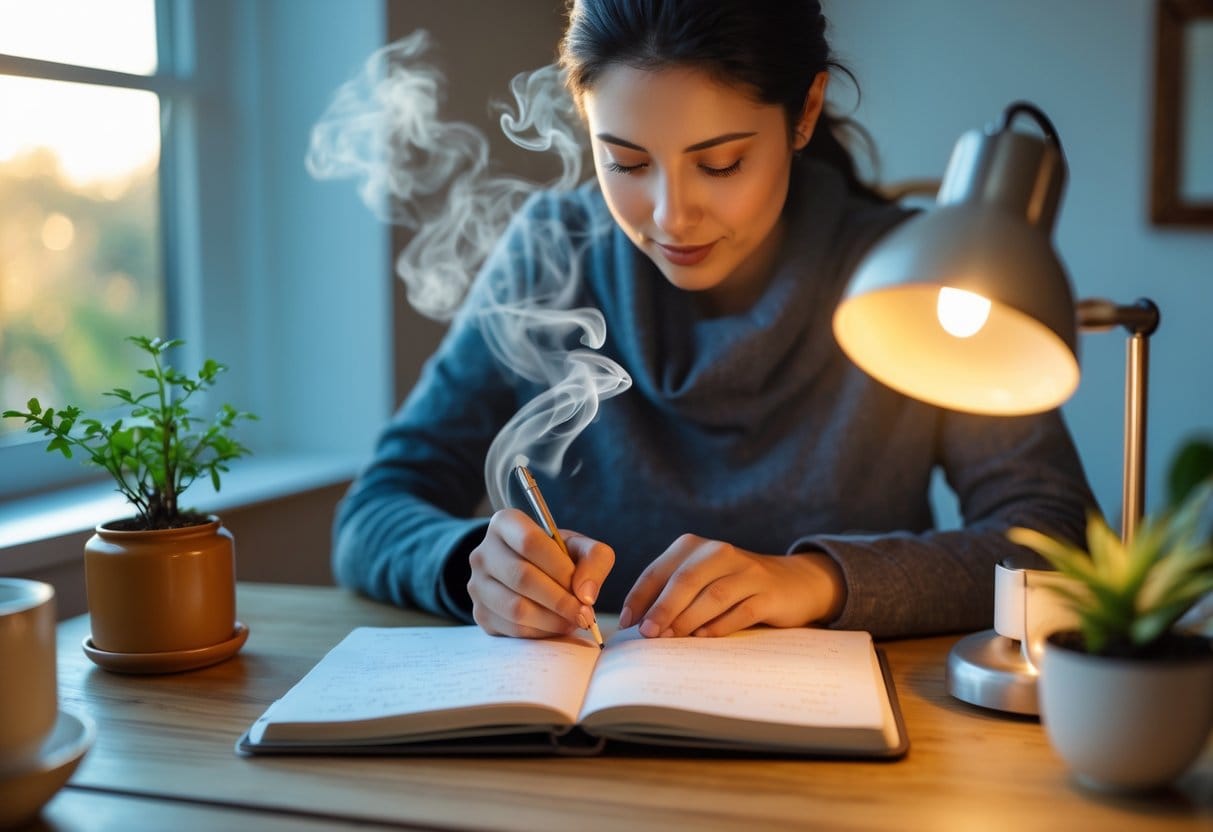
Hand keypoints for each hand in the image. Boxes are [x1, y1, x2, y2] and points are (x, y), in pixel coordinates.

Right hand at [467, 508, 614, 638]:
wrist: (529, 573)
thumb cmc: (556, 556)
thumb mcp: (580, 547)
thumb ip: (595, 560)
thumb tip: (585, 594)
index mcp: (505, 523)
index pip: (529, 542)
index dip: (560, 568)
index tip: (582, 588)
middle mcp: (483, 552)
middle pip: (522, 577)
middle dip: (560, 600)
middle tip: (584, 614)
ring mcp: (477, 585)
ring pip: (516, 608)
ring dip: (552, 619)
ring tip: (573, 620)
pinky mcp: (480, 614)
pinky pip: (512, 628)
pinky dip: (541, 632)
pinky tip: (556, 625)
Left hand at [619, 534, 843, 637]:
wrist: (793, 582)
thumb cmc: (732, 587)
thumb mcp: (700, 581)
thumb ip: (671, 595)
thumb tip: (637, 625)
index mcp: (694, 547)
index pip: (659, 570)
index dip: (640, 596)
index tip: (628, 623)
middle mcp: (720, 553)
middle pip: (686, 580)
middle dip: (663, 607)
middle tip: (648, 633)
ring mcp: (747, 572)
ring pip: (713, 595)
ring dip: (689, 619)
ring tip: (671, 639)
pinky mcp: (768, 593)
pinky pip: (742, 610)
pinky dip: (721, 626)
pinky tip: (704, 639)